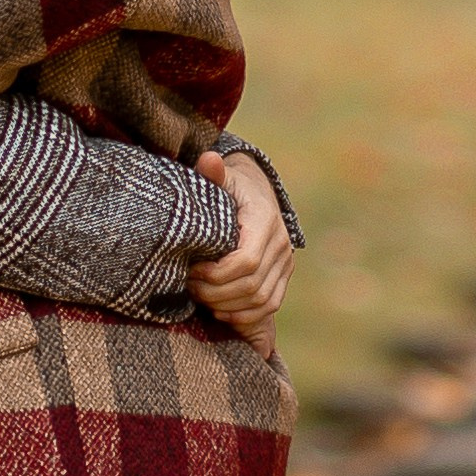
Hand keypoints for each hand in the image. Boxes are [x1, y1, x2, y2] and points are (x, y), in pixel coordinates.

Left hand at [188, 151, 290, 352]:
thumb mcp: (220, 177)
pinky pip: (269, 306)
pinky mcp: (284, 275)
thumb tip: (209, 160)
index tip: (191, 271)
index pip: (247, 260)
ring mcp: (286, 262)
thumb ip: (212, 174)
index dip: (216, 274)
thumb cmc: (228, 187)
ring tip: (200, 297)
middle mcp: (282, 243)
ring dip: (228, 307)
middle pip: (252, 285)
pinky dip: (244, 316)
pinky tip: (219, 311)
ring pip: (261, 300)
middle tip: (189, 287)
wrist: (255, 192)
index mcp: (264, 219)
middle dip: (216, 293)